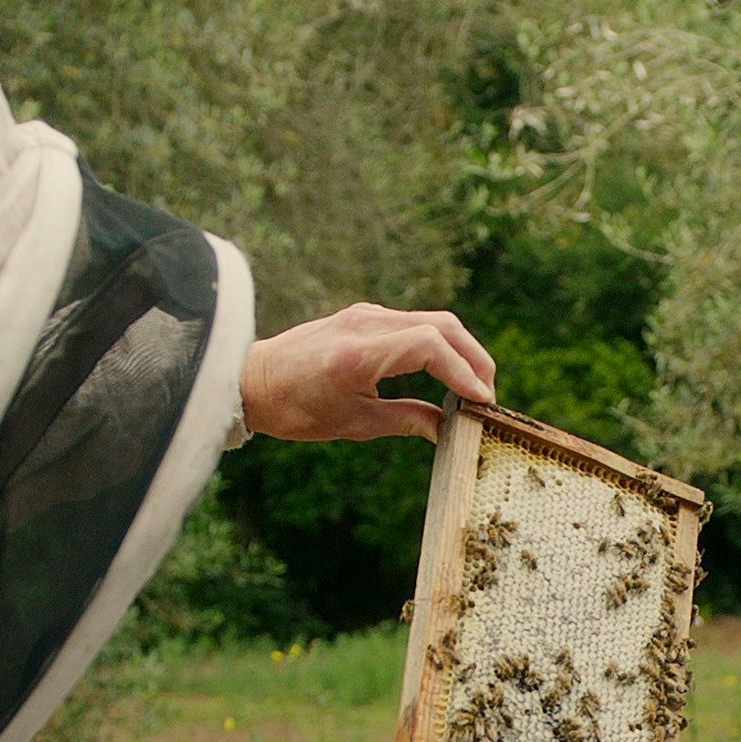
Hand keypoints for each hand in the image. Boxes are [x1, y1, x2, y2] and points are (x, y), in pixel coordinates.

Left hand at [239, 303, 496, 442]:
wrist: (252, 381)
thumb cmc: (296, 408)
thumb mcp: (354, 423)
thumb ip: (406, 420)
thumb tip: (446, 427)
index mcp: (361, 353)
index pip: (431, 346)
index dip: (464, 371)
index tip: (481, 400)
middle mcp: (366, 323)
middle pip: (442, 325)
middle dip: (474, 357)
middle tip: (488, 392)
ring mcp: (365, 314)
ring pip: (431, 320)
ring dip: (459, 349)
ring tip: (474, 382)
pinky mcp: (363, 315)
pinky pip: (413, 323)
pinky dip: (438, 343)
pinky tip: (446, 369)